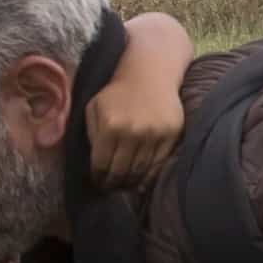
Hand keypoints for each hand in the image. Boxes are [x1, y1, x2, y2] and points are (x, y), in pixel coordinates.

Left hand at [86, 74, 183, 188]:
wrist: (150, 74)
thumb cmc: (117, 93)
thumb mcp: (94, 107)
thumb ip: (91, 134)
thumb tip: (94, 164)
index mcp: (110, 126)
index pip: (101, 164)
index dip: (98, 178)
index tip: (98, 182)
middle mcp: (132, 132)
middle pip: (120, 172)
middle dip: (113, 184)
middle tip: (110, 188)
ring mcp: (153, 135)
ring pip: (140, 172)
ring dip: (130, 182)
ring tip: (124, 184)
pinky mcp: (171, 135)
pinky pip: (158, 165)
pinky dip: (148, 176)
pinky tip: (141, 179)